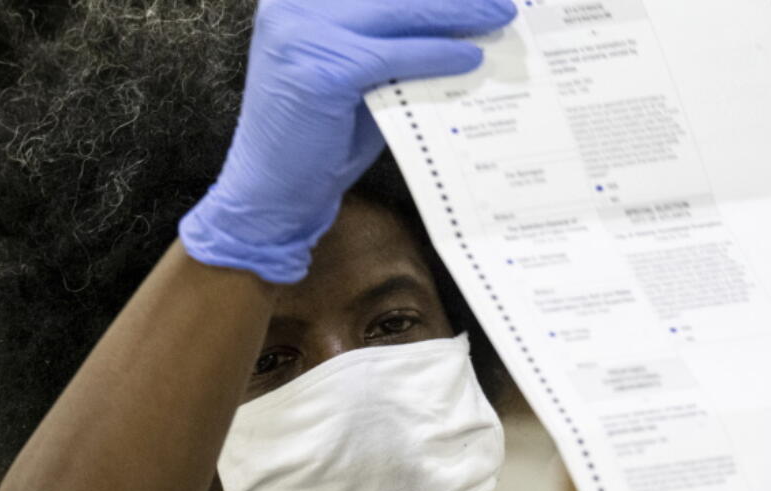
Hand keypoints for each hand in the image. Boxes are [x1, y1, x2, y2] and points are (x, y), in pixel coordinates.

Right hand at [179, 0, 516, 282]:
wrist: (272, 193)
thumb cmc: (319, 137)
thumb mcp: (356, 74)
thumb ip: (391, 42)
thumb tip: (457, 22)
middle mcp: (295, 4)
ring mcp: (303, 32)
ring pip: (400, 10)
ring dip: (457, 14)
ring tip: (498, 19)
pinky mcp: (322, 68)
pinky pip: (396, 55)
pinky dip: (438, 55)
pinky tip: (470, 60)